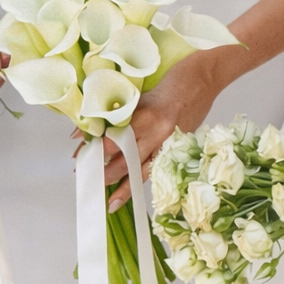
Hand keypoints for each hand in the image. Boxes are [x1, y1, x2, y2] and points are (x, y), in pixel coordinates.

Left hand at [102, 54, 220, 211]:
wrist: (203, 79)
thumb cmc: (170, 83)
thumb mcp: (139, 96)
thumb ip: (117, 115)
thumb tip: (89, 130)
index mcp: (145, 116)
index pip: (115, 140)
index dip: (96, 151)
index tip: (80, 156)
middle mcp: (157, 133)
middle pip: (126, 160)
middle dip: (105, 174)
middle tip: (88, 180)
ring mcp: (169, 144)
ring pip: (142, 171)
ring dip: (124, 188)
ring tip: (110, 203)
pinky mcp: (178, 149)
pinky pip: (156, 170)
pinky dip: (142, 182)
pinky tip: (131, 194)